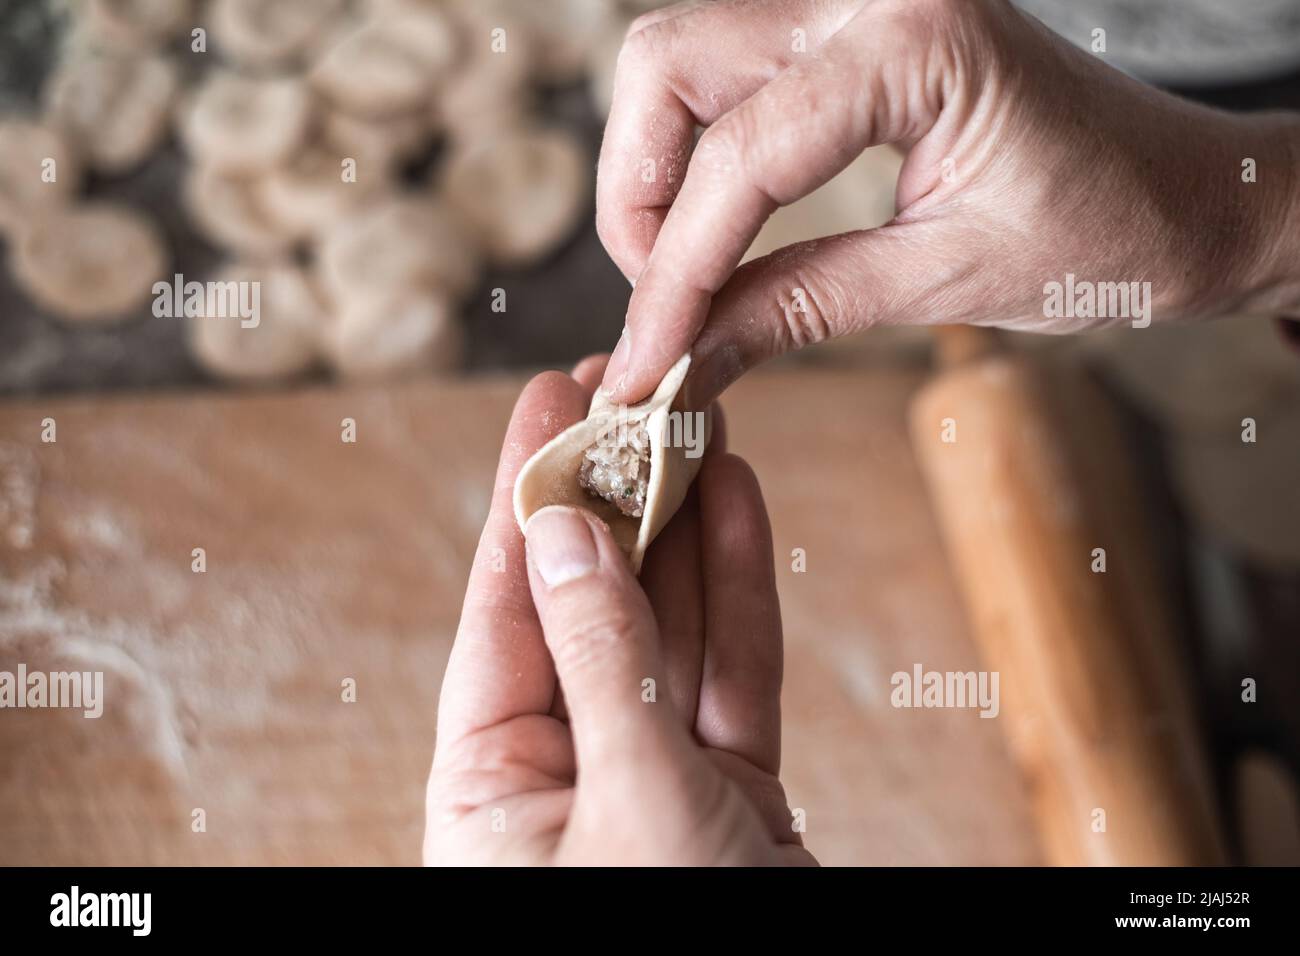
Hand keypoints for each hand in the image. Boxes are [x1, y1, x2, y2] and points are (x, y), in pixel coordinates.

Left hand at [425, 356, 813, 865]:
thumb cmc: (670, 936)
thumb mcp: (629, 797)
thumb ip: (603, 660)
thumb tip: (564, 534)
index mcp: (490, 784)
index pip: (502, 610)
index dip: (528, 497)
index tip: (545, 401)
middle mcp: (563, 771)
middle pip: (589, 603)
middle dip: (615, 497)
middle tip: (632, 392)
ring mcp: (652, 774)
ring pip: (669, 625)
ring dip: (685, 524)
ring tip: (695, 423)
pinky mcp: (729, 788)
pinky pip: (731, 670)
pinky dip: (740, 588)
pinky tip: (737, 501)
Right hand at [596, 0, 1299, 402]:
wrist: (1189, 195)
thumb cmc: (1108, 234)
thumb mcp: (946, 280)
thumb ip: (798, 307)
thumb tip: (683, 361)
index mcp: (917, 43)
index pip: (740, 159)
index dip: (675, 273)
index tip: (645, 362)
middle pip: (670, 64)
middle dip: (639, 196)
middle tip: (661, 300)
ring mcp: (859, 1)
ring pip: (682, 60)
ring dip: (657, 172)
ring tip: (685, 274)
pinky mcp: (854, 29)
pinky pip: (731, 78)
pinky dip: (700, 156)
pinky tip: (716, 232)